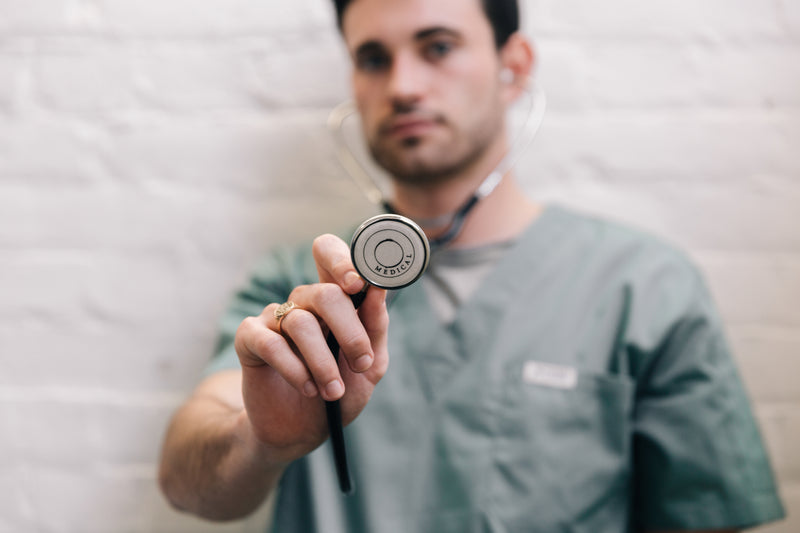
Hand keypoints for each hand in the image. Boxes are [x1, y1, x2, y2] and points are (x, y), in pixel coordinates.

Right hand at [233, 234, 388, 463]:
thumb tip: (379, 289)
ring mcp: (274, 318)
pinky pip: (271, 343)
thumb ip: (375, 327)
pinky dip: (294, 369)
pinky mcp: (249, 340)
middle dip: (349, 331)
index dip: (342, 260)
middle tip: (361, 363)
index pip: (328, 252)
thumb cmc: (340, 392)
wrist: (301, 431)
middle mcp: (302, 301)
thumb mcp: (370, 365)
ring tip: (333, 391)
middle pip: (324, 293)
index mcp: (333, 297)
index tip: (358, 284)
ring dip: (323, 363)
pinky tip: (307, 388)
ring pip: (301, 323)